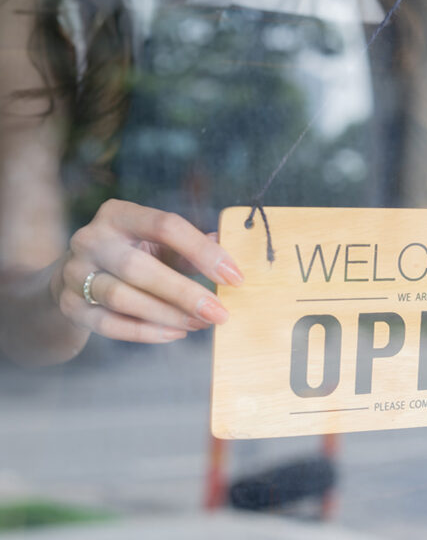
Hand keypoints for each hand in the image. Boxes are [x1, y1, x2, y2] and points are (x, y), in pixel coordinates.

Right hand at [50, 199, 243, 343]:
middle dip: (185, 293)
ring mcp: (76, 273)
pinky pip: (110, 324)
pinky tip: (176, 333)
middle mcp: (91, 239)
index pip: (165, 225)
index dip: (203, 251)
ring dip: (168, 315)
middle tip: (220, 313)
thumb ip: (192, 249)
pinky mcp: (70, 306)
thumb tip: (230, 258)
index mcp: (118, 214)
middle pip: (139, 267)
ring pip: (123, 299)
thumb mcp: (158, 244)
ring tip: (201, 323)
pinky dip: (147, 332)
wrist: (73, 278)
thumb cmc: (131, 255)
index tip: (233, 276)